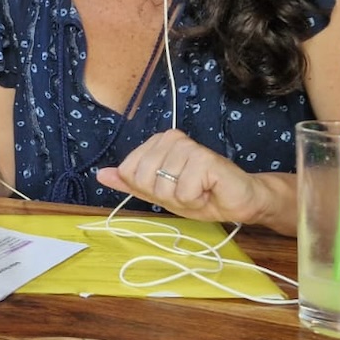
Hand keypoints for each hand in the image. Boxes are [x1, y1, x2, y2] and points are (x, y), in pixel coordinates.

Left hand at [95, 130, 270, 225]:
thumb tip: (101, 175)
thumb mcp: (159, 192)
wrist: (238, 201)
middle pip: (143, 180)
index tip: (172, 188)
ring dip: (183, 200)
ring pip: (163, 187)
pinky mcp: (203, 158)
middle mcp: (170, 138)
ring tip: (199, 191)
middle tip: (188, 192)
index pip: (129, 172)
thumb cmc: (200, 194)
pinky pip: (183, 192)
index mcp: (156, 142)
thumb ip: (131, 182)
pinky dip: (195, 200)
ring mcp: (186, 146)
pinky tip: (209, 191)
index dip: (151, 190)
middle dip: (166, 196)